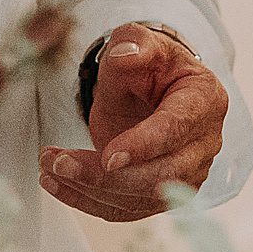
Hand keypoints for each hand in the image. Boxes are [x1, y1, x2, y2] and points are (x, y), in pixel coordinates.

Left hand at [38, 25, 227, 221]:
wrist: (150, 86)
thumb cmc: (147, 65)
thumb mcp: (139, 43)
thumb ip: (133, 43)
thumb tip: (125, 54)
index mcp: (203, 100)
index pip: (177, 129)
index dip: (144, 145)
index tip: (108, 156)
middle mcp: (203, 143)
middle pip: (161, 174)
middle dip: (107, 176)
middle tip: (60, 162)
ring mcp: (187, 173)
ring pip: (141, 197)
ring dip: (90, 189)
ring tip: (49, 168)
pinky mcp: (163, 193)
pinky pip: (126, 208)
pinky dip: (89, 201)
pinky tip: (58, 184)